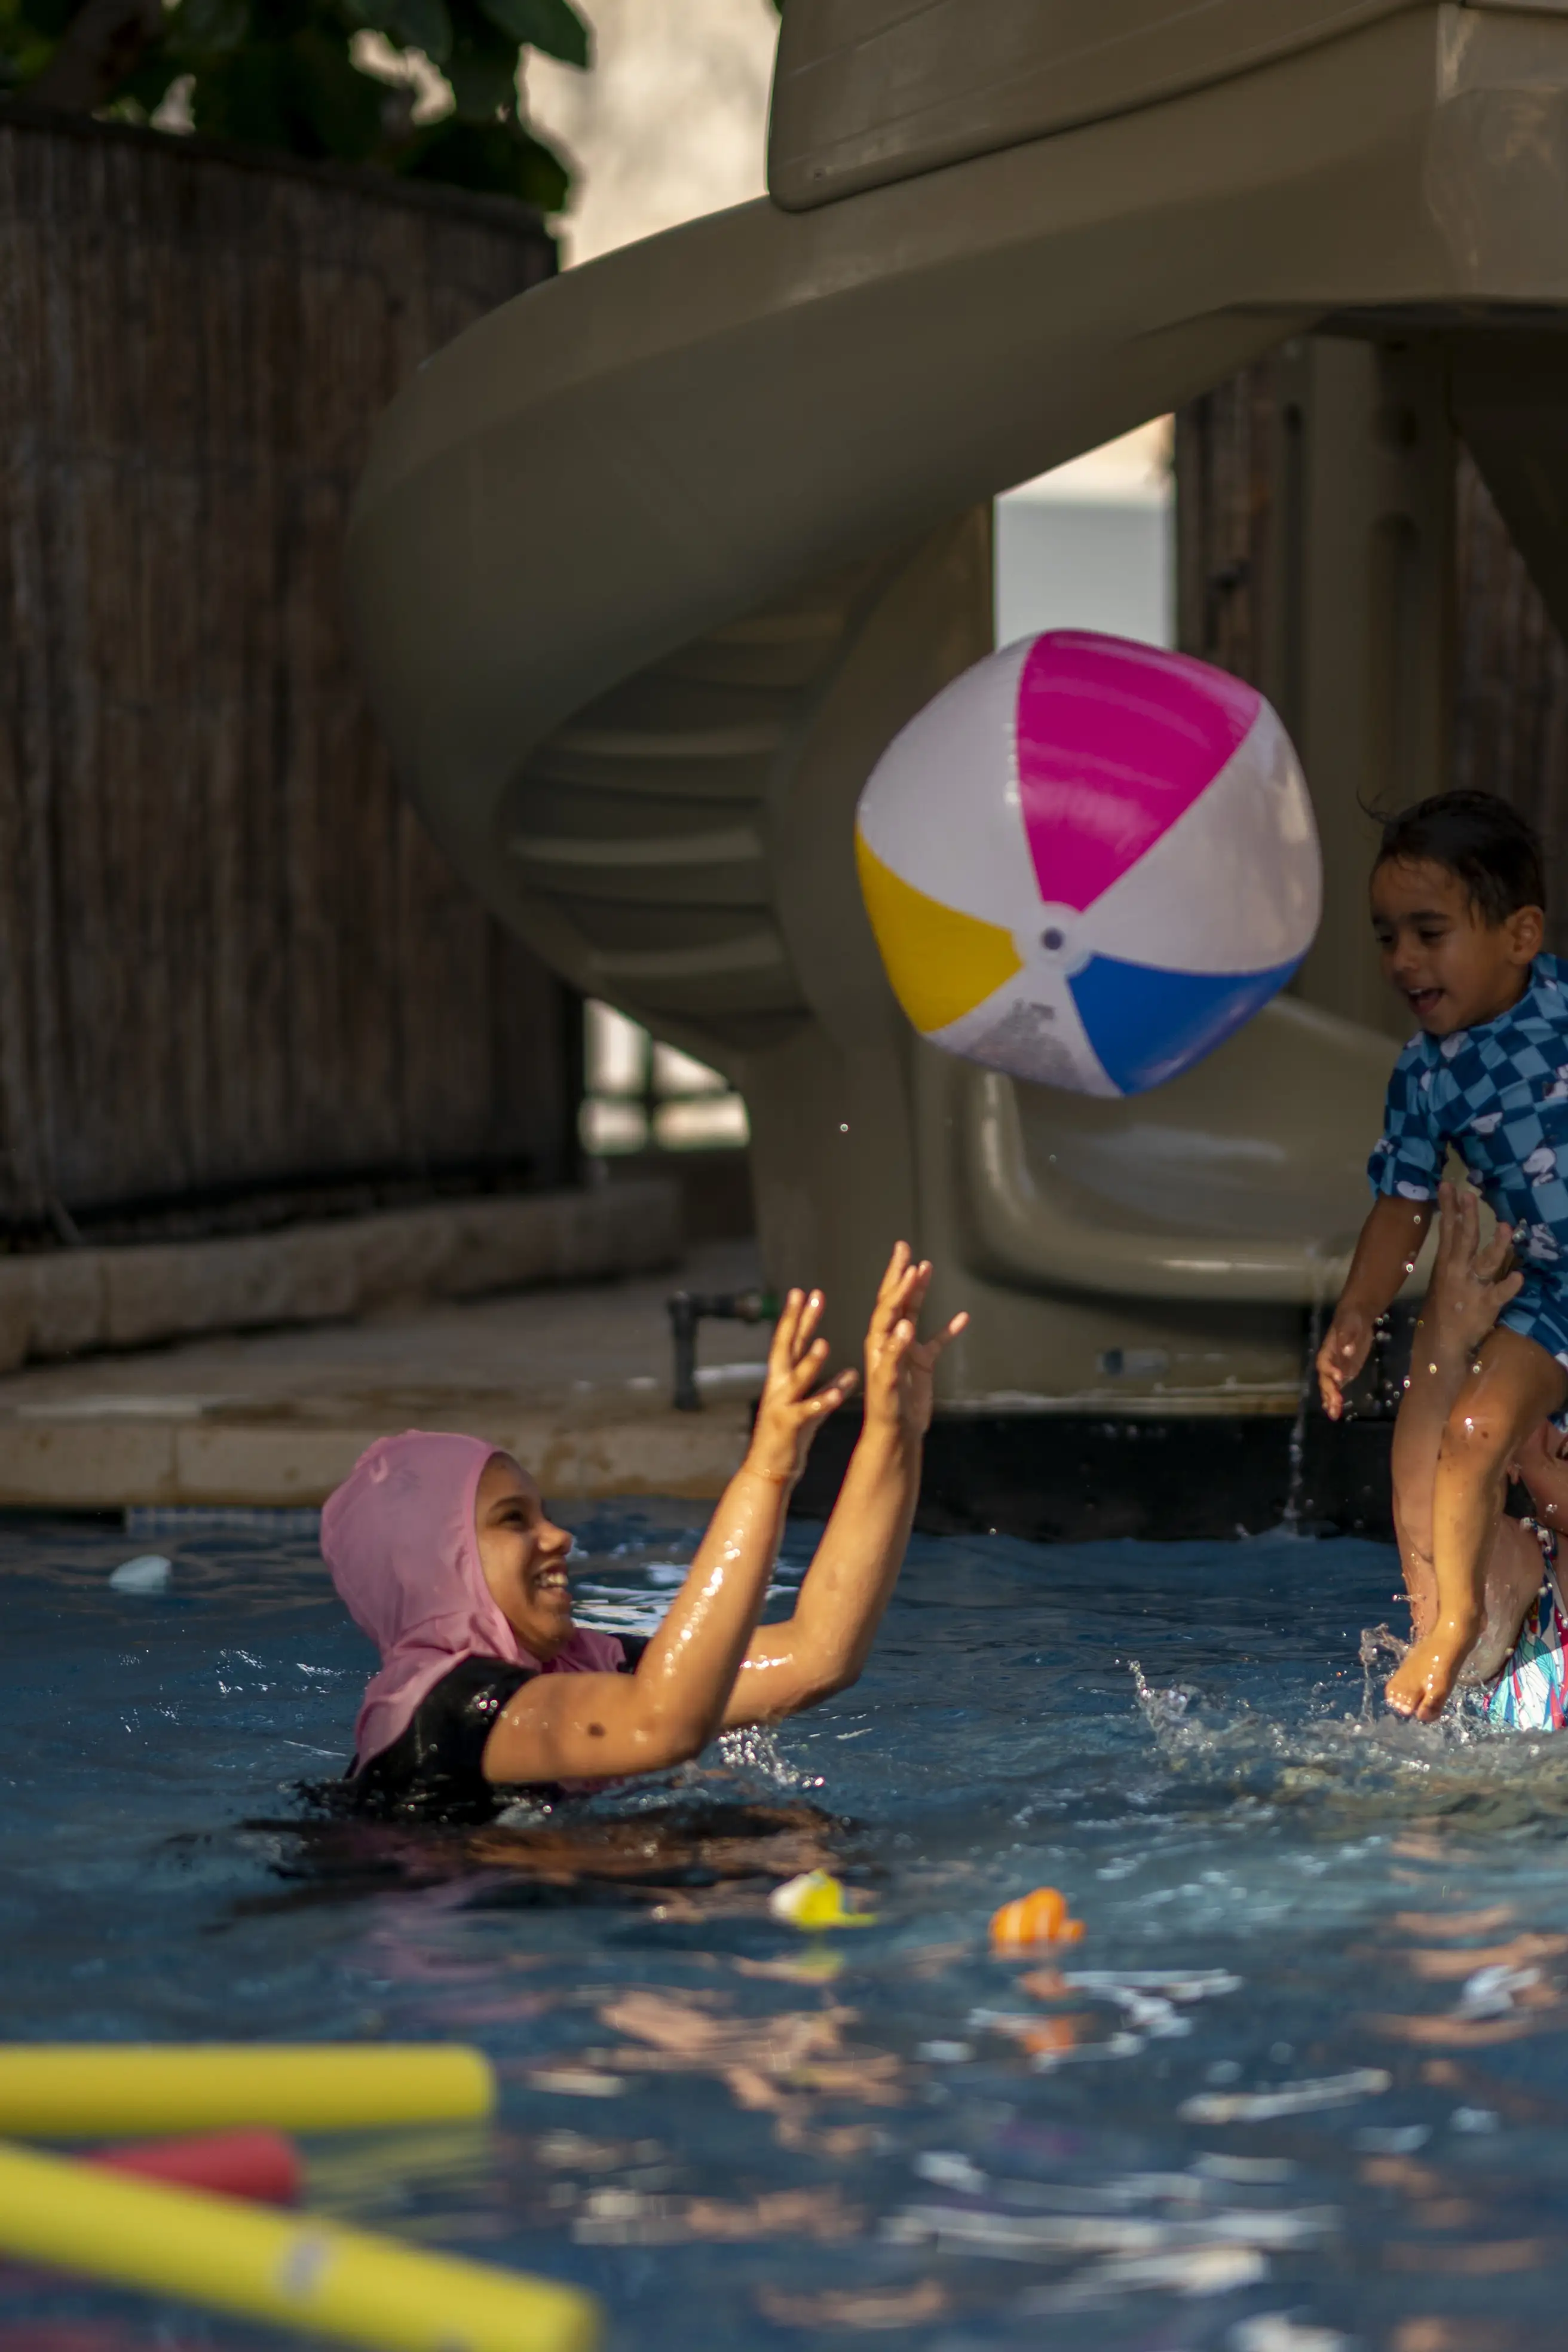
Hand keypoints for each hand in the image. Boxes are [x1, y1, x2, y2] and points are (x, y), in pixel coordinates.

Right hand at [744, 1288, 858, 1483]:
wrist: (769, 1470)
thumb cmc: (790, 1437)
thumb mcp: (812, 1407)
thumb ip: (830, 1387)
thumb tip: (853, 1373)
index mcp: (781, 1379)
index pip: (789, 1341)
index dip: (796, 1316)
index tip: (804, 1292)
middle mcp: (777, 1386)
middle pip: (787, 1347)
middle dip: (797, 1321)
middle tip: (809, 1296)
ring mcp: (781, 1405)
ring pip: (796, 1378)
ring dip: (810, 1360)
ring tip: (824, 1342)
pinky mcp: (789, 1426)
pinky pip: (808, 1411)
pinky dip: (822, 1400)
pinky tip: (838, 1391)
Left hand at [862, 1242, 968, 1439]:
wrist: (895, 1434)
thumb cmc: (886, 1410)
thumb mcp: (888, 1383)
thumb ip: (895, 1354)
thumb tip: (905, 1325)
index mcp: (878, 1343)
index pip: (888, 1308)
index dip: (899, 1288)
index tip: (911, 1267)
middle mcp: (890, 1341)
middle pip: (895, 1301)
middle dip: (899, 1275)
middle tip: (902, 1248)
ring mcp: (907, 1350)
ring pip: (913, 1313)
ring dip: (919, 1291)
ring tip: (925, 1267)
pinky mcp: (922, 1363)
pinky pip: (937, 1341)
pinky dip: (949, 1329)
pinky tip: (963, 1317)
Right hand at [1317, 1303, 1372, 1419]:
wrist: (1356, 1320)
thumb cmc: (1351, 1321)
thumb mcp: (1350, 1325)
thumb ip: (1347, 1338)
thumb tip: (1347, 1350)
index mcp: (1327, 1351)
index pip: (1324, 1363)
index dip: (1330, 1371)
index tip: (1339, 1378)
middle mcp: (1328, 1363)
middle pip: (1325, 1380)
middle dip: (1329, 1392)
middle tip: (1336, 1404)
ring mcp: (1335, 1370)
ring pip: (1329, 1388)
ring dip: (1330, 1401)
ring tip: (1334, 1414)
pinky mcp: (1345, 1374)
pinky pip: (1336, 1388)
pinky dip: (1335, 1400)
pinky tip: (1335, 1411)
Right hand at [1424, 1178, 1520, 1355]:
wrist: (1443, 1339)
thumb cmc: (1446, 1305)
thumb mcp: (1444, 1275)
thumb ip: (1453, 1253)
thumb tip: (1458, 1227)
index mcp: (1447, 1262)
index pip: (1448, 1230)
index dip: (1448, 1207)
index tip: (1448, 1185)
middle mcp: (1457, 1271)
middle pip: (1464, 1239)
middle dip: (1468, 1216)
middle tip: (1469, 1194)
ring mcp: (1472, 1287)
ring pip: (1485, 1263)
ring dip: (1496, 1246)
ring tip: (1505, 1228)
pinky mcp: (1485, 1305)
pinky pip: (1498, 1293)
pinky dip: (1508, 1286)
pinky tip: (1518, 1277)